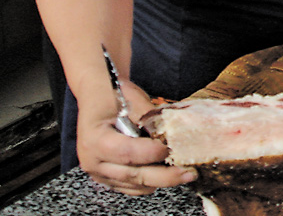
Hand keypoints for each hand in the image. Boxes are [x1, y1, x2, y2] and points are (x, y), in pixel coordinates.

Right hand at [76, 81, 196, 194]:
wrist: (97, 97)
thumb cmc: (113, 94)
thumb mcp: (131, 98)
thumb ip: (149, 116)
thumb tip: (171, 130)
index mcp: (95, 139)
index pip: (127, 152)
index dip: (152, 152)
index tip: (172, 148)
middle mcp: (93, 162)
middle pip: (134, 175)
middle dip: (165, 176)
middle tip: (190, 172)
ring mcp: (99, 173)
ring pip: (136, 185)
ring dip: (161, 180)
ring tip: (184, 172)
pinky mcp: (108, 179)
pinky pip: (133, 188)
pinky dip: (151, 182)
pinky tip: (167, 172)